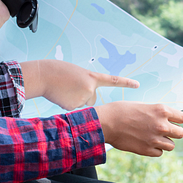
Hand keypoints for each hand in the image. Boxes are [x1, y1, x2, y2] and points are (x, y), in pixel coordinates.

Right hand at [20, 60, 139, 110]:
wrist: (44, 75)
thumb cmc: (58, 73)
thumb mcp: (77, 75)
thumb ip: (85, 86)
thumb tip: (85, 102)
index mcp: (92, 77)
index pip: (113, 81)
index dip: (126, 83)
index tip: (137, 85)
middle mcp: (91, 88)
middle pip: (92, 99)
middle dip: (83, 97)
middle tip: (70, 88)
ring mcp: (83, 98)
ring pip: (82, 105)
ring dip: (73, 100)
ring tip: (63, 90)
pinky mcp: (74, 107)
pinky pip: (73, 110)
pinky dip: (66, 104)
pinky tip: (60, 96)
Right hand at [95, 102, 182, 156]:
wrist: (106, 122)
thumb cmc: (121, 110)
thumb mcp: (143, 106)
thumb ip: (157, 113)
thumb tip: (166, 119)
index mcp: (161, 110)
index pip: (182, 118)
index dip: (177, 120)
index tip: (172, 121)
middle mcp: (161, 125)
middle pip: (181, 133)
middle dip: (174, 132)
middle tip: (164, 130)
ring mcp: (155, 139)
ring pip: (171, 146)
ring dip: (164, 142)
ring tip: (153, 137)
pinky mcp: (147, 150)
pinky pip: (160, 153)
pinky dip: (155, 149)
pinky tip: (146, 143)